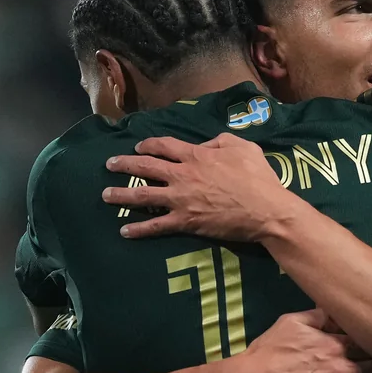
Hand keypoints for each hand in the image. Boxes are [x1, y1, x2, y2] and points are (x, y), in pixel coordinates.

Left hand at [103, 134, 302, 241]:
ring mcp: (181, 199)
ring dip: (121, 194)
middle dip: (124, 164)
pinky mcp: (185, 222)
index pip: (164, 145)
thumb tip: (206, 145)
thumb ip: (220, 141)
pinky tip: (124, 230)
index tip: (138, 146)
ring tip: (105, 195)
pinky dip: (138, 229)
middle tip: (109, 165)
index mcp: (196, 155)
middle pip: (146, 166)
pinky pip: (156, 225)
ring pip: (143, 194)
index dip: (148, 144)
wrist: (266, 210)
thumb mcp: (243, 147)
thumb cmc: (258, 178)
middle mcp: (182, 175)